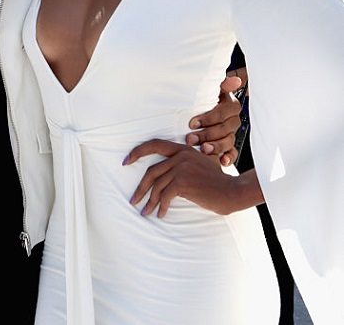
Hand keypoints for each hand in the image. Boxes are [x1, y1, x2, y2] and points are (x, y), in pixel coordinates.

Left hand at [124, 140, 240, 217]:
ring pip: (157, 186)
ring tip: (146, 212)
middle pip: (151, 171)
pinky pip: (165, 196)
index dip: (138, 152)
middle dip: (140, 188)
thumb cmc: (217, 181)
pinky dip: (161, 206)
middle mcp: (180, 156)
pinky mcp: (183, 183)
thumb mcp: (200, 163)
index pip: (154, 145)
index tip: (126, 161)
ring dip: (150, 202)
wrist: (232, 191)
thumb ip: (184, 163)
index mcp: (182, 149)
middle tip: (133, 199)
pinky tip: (161, 214)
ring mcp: (181, 168)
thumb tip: (163, 175)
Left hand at [185, 76, 241, 165]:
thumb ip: (221, 84)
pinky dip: (229, 157)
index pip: (223, 113)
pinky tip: (222, 161)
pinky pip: (233, 153)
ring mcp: (231, 134)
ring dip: (216, 147)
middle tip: (190, 138)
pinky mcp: (228, 146)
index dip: (208, 118)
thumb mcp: (209, 89)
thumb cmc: (202, 98)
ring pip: (228, 141)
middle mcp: (233, 120)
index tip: (192, 123)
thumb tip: (236, 81)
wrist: (195, 111)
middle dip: (207, 134)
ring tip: (203, 150)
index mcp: (230, 106)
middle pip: (224, 129)